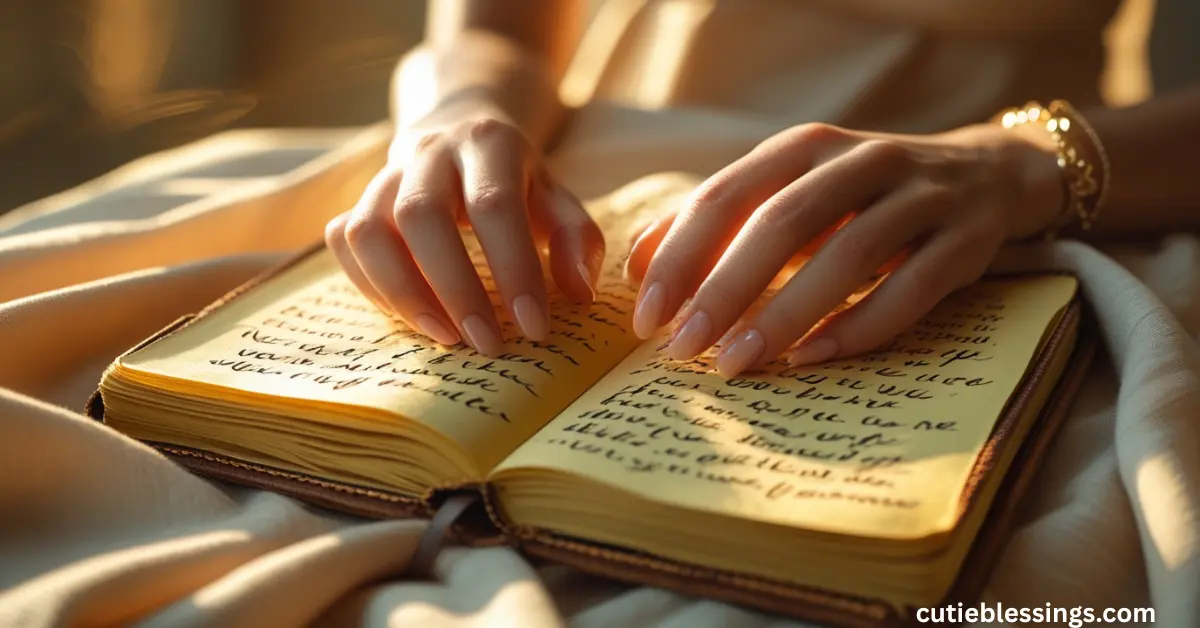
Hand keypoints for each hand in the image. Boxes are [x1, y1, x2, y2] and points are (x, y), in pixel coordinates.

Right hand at [325, 106, 602, 355]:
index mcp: (489, 143)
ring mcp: (384, 176)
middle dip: (454, 288)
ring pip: (368, 230)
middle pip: (420, 215)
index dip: (514, 268)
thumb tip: (578, 294)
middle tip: (486, 344)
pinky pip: (344, 243)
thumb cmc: (517, 180)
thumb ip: (575, 241)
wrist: (458, 127)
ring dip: (403, 293)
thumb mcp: (558, 198)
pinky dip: (371, 286)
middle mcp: (429, 153)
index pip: (494, 206)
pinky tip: (411, 316)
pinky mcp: (356, 201)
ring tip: (445, 338)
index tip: (533, 327)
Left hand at [624, 122, 1062, 375]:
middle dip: (724, 290)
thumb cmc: (860, 197)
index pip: (726, 196)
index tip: (646, 315)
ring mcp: (921, 197)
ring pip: (848, 255)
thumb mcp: (790, 190)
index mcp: (804, 147)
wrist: (987, 175)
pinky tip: (810, 359)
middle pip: (781, 223)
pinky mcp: (967, 240)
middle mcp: (861, 161)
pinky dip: (857, 326)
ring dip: (784, 314)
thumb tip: (636, 263)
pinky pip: (911, 290)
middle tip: (681, 348)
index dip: (680, 256)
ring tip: (736, 363)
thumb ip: (718, 220)